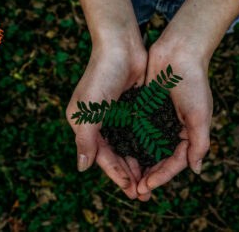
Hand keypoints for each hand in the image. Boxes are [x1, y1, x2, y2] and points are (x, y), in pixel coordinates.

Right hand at [66, 41, 146, 198]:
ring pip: (129, 147)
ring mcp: (118, 117)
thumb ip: (85, 139)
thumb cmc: (101, 75)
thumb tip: (82, 168)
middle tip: (144, 193)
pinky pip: (139, 133)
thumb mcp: (88, 110)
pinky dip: (146, 147)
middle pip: (116, 156)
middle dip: (129, 174)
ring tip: (151, 181)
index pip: (102, 157)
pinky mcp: (133, 109)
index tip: (130, 190)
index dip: (116, 175)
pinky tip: (156, 158)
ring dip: (139, 164)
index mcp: (86, 126)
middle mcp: (101, 124)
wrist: (121, 46)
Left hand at [136, 37, 212, 200]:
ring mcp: (158, 121)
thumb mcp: (200, 114)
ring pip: (146, 149)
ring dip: (137, 164)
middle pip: (159, 160)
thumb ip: (199, 143)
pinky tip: (119, 154)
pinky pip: (136, 132)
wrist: (178, 52)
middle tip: (135, 191)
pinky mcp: (144, 110)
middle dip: (148, 176)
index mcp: (188, 134)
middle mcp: (172, 130)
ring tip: (126, 179)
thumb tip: (196, 170)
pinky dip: (129, 144)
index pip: (175, 162)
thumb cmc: (193, 82)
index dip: (162, 176)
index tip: (147, 186)